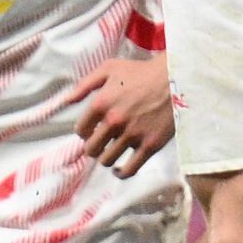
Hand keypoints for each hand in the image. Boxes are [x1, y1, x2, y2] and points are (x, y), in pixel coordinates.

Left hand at [77, 52, 175, 175]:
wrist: (176, 78)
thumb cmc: (141, 72)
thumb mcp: (109, 68)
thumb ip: (84, 85)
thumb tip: (66, 101)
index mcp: (101, 103)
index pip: (81, 130)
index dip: (84, 132)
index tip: (92, 131)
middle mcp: (114, 121)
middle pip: (91, 149)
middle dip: (93, 147)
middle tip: (100, 143)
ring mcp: (132, 135)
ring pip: (107, 160)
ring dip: (106, 157)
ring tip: (111, 151)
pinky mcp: (150, 145)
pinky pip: (129, 169)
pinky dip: (121, 173)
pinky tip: (118, 170)